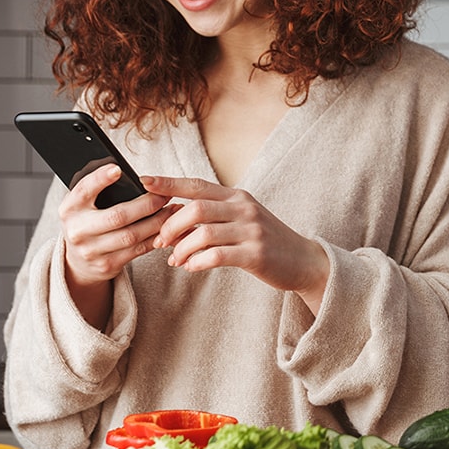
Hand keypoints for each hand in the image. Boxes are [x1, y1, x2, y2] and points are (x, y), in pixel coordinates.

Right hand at [59, 163, 175, 288]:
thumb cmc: (87, 223)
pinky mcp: (107, 265)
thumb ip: (97, 192)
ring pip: (132, 235)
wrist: (78, 262)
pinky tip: (167, 228)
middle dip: (147, 204)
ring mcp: (91, 251)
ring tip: (173, 209)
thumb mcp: (83, 206)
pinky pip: (138, 250)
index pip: (83, 190)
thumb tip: (128, 174)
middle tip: (165, 194)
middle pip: (117, 216)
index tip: (118, 169)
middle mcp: (77, 230)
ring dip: (158, 221)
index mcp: (69, 209)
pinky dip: (156, 237)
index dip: (100, 179)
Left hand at [143, 175, 330, 309]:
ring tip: (175, 260)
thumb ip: (213, 216)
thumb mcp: (242, 220)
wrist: (303, 261)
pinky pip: (216, 255)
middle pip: (195, 208)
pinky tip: (192, 267)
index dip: (169, 182)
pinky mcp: (255, 254)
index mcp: (237, 197)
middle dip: (170, 226)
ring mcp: (251, 231)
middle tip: (159, 242)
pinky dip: (197, 262)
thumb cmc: (266, 241)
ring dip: (181, 249)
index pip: (197, 185)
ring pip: (203, 233)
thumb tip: (172, 220)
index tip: (144, 181)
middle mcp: (244, 208)